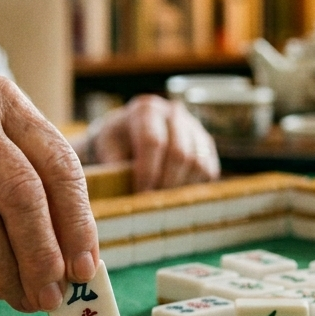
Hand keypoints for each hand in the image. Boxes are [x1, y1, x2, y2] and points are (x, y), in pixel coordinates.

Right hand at [0, 75, 97, 312]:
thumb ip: (23, 172)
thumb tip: (70, 253)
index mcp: (0, 96)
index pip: (57, 162)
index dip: (78, 222)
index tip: (87, 267)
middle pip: (22, 194)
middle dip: (45, 255)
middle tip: (56, 295)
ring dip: (8, 272)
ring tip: (24, 298)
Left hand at [86, 95, 219, 191]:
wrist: (130, 134)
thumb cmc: (115, 143)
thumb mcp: (106, 148)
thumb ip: (113, 164)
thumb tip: (123, 189)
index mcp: (146, 110)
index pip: (153, 141)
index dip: (148, 171)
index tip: (140, 195)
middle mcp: (173, 113)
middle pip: (179, 153)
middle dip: (165, 184)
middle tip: (153, 205)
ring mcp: (194, 128)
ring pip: (197, 163)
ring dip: (181, 188)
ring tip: (164, 204)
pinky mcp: (206, 145)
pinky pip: (208, 170)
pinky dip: (194, 188)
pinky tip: (176, 197)